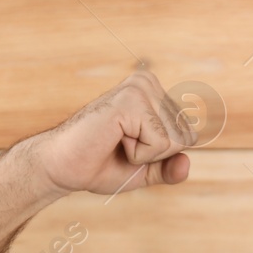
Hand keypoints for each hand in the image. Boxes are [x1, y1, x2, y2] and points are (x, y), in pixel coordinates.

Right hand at [27, 67, 196, 196]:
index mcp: (154, 92)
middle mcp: (148, 83)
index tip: (130, 148)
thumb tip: (187, 164)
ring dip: (145, 154)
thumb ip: (170, 168)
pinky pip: (160, 142)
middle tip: (120, 146)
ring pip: (175, 140)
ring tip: (115, 141)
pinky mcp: (130, 99)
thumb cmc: (100, 164)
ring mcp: (140, 87)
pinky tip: (113, 139)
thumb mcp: (145, 170)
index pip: (190, 136)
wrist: (63, 167)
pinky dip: (138, 154)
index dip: (162, 156)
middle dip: (155, 155)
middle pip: (186, 137)